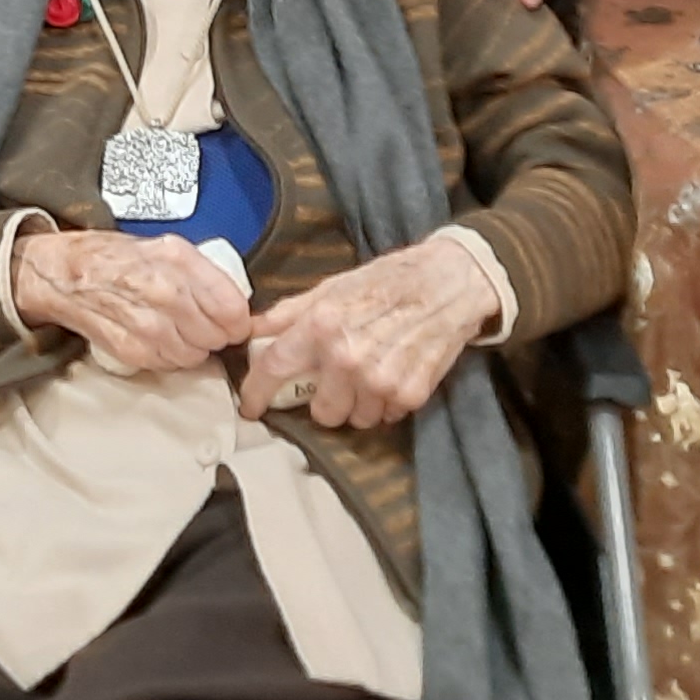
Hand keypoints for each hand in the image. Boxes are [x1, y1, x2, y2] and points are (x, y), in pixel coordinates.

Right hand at [10, 227, 254, 376]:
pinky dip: (168, 356)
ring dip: (192, 348)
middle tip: (203, 325)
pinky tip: (157, 338)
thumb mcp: (165, 248)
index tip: (233, 321)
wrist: (62, 272)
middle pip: (216, 335)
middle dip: (215, 334)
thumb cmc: (114, 258)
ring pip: (195, 355)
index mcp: (178, 260)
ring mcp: (146, 324)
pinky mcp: (130, 349)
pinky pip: (169, 364)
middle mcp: (164, 291)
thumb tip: (237, 306)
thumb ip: (203, 275)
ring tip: (178, 330)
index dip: (238, 320)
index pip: (232, 307)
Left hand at [237, 237, 500, 428]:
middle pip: (320, 412)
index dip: (256, 392)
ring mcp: (380, 380)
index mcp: (321, 325)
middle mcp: (347, 358)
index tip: (251, 406)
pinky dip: (385, 403)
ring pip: (354, 419)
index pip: (274, 368)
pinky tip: (392, 375)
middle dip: (324, 400)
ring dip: (357, 404)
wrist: (449, 281)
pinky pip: (385, 417)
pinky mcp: (410, 394)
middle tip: (335, 382)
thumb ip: (288, 313)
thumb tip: (250, 331)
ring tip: (369, 375)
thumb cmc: (386, 280)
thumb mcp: (331, 288)